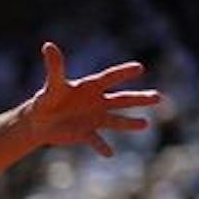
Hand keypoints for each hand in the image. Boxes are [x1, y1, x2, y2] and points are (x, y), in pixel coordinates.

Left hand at [24, 41, 163, 157]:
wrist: (40, 122)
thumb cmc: (46, 100)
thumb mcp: (51, 85)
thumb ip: (54, 67)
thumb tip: (48, 45)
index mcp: (91, 87)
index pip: (110, 78)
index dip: (123, 73)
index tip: (139, 68)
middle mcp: (98, 102)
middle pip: (122, 99)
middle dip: (139, 99)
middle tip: (158, 98)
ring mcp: (95, 119)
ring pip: (116, 120)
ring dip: (130, 123)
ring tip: (144, 124)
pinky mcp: (86, 134)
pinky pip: (97, 141)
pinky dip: (102, 147)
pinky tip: (109, 153)